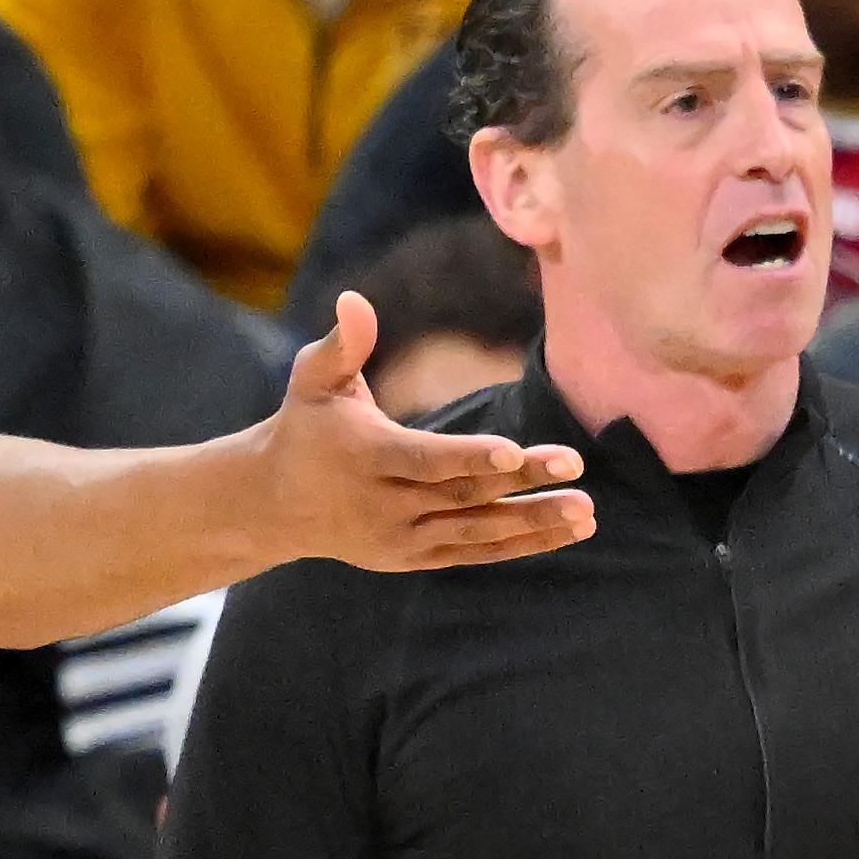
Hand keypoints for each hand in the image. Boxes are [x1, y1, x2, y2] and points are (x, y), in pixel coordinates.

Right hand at [266, 292, 593, 570]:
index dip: (470, 457)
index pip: (424, 459)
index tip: (515, 452)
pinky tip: (565, 532)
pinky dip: (519, 545)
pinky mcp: (414, 559)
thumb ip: (342, 344)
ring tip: (585, 511)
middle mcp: (382, 505)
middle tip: (575, 466)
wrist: (274, 505)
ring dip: (533, 523)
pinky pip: (474, 553)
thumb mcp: (314, 381)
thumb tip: (355, 299)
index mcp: (364, 456)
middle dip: (521, 483)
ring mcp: (400, 540)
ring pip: (475, 533)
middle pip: (461, 495)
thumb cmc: (305, 427)